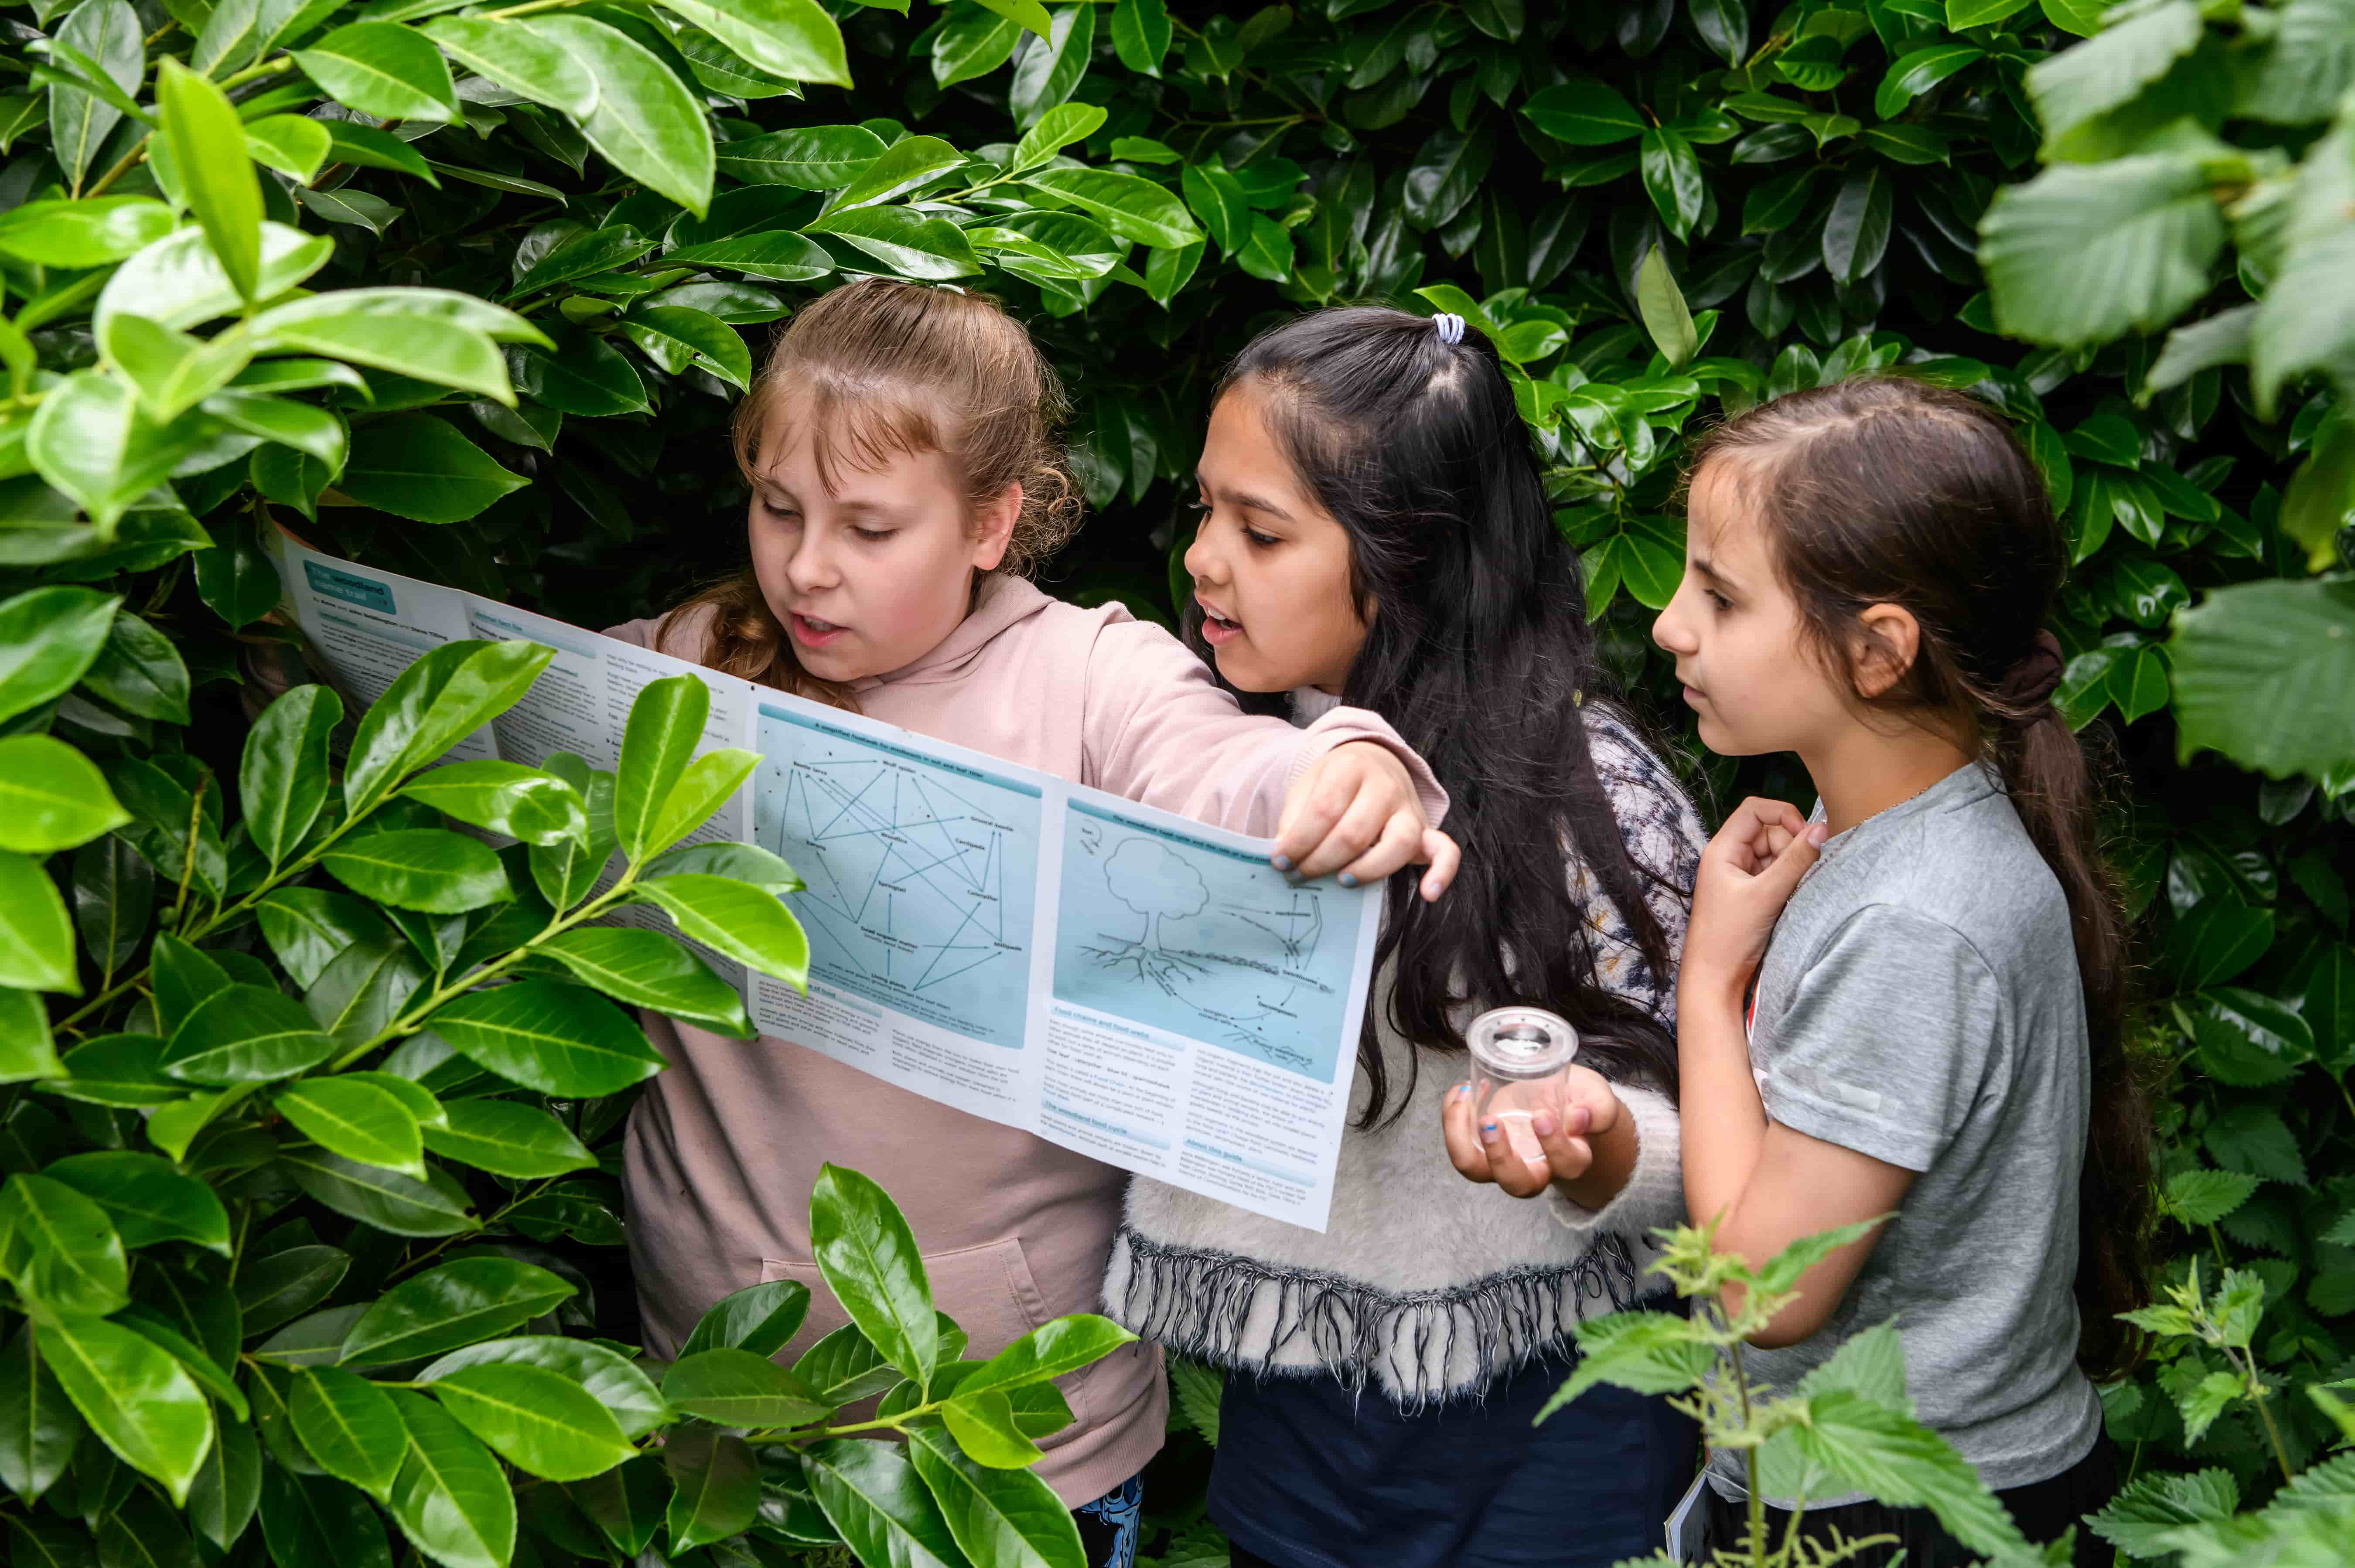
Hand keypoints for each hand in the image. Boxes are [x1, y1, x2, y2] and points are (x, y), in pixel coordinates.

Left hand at [1274, 740, 1459, 900]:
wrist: (1373, 763)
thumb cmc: (1333, 784)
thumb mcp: (1307, 787)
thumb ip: (1295, 818)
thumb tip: (1284, 855)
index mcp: (1350, 768)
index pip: (1323, 810)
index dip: (1298, 841)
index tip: (1280, 862)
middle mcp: (1385, 786)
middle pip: (1354, 832)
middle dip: (1321, 861)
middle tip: (1300, 876)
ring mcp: (1410, 809)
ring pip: (1399, 843)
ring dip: (1366, 870)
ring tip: (1342, 882)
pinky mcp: (1426, 831)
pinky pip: (1446, 851)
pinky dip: (1442, 873)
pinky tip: (1428, 895)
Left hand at [1441, 1067, 1624, 1198]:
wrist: (1560, 1101)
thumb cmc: (1580, 1101)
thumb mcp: (1596, 1098)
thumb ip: (1597, 1108)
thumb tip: (1579, 1117)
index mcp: (1572, 1158)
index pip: (1567, 1164)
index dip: (1554, 1144)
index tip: (1542, 1115)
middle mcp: (1536, 1168)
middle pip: (1516, 1184)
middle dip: (1499, 1156)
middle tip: (1490, 1120)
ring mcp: (1504, 1160)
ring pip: (1475, 1169)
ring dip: (1461, 1138)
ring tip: (1464, 1099)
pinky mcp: (1482, 1145)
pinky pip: (1459, 1142)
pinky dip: (1453, 1116)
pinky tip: (1462, 1089)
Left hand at [1682, 796, 1825, 1005]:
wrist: (1715, 978)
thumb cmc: (1728, 938)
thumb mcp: (1767, 895)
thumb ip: (1796, 861)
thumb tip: (1821, 830)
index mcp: (1722, 849)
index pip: (1755, 810)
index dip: (1784, 815)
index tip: (1805, 836)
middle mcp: (1729, 858)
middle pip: (1770, 832)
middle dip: (1790, 849)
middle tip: (1795, 877)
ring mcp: (1741, 876)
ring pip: (1777, 855)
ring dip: (1791, 869)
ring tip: (1787, 895)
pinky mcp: (1752, 893)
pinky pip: (1777, 875)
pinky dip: (1788, 883)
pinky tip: (1787, 901)